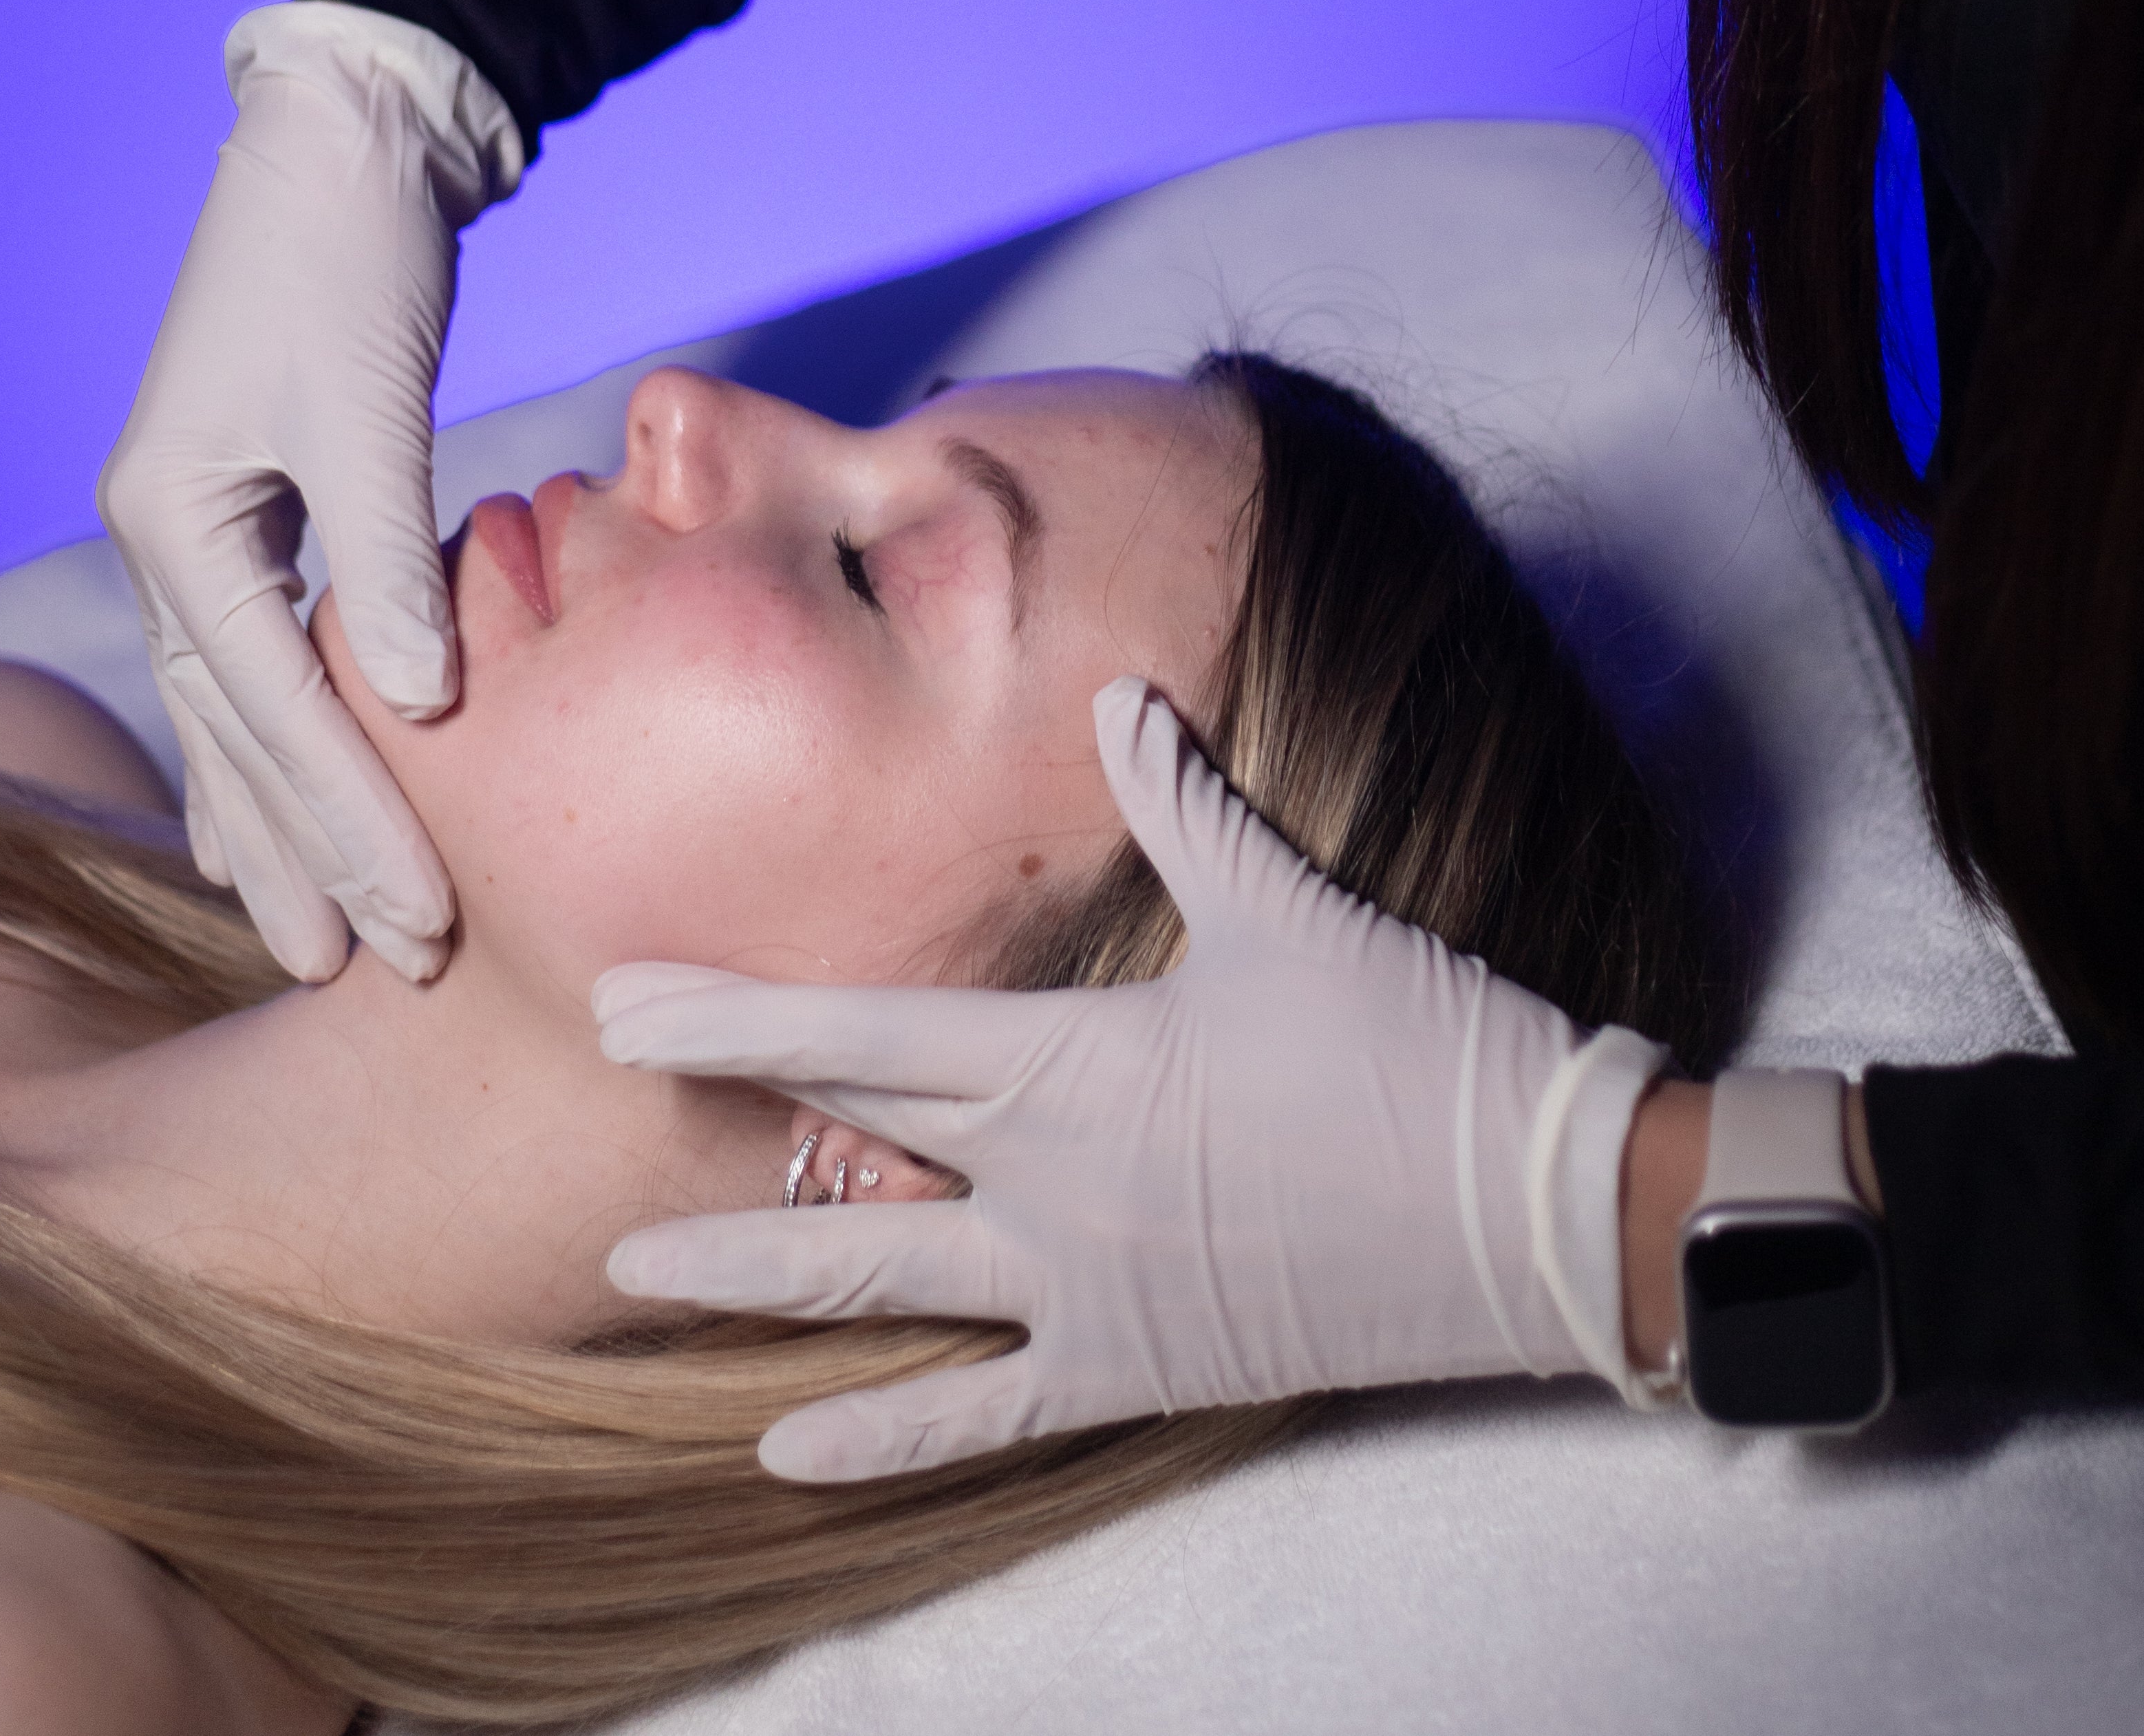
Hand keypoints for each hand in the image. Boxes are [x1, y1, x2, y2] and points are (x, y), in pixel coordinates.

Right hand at [98, 2, 522, 980]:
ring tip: (310, 937)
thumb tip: (419, 705)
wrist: (341, 158)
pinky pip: (249, 674)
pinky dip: (264, 757)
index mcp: (179, 523)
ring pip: (233, 724)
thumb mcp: (368, 404)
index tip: (422, 922)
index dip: (352, 824)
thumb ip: (388, 559)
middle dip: (306, 861)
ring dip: (275, 833)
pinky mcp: (247, 524)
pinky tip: (269, 825)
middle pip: (239, 740)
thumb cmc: (355, 265)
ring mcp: (195, 539)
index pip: (276, 712)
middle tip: (367, 974)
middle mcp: (168, 544)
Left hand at [595, 678, 1670, 1480]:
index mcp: (1076, 1063)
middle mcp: (1051, 1184)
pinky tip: (784, 1453)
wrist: (1538, 1209)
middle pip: (847, 1143)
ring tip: (635, 1276)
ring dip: (756, 1274)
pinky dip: (883, 1439)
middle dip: (718, 1109)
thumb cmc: (1414, 1045)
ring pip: (881, 1287)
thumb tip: (1126, 690)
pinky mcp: (1133, 1364)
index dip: (735, 1013)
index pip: (865, 1034)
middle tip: (605, 1077)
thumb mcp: (1292, 911)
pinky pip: (982, 1416)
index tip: (623, 997)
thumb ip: (1187, 805)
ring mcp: (1084, 1287)